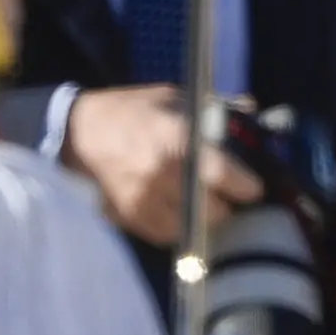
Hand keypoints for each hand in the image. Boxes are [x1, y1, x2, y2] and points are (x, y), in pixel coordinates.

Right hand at [61, 83, 261, 248]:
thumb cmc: (134, 110)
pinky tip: (186, 214)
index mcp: (176, 139)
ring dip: (206, 222)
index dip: (246, 186)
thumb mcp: (174, 98)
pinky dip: (182, 229)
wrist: (80, 133)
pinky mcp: (129, 219)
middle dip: (229, 207)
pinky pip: (167, 236)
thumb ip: (217, 108)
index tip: (255, 188)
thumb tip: (254, 110)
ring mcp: (143, 201)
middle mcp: (161, 175)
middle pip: (212, 211)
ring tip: (212, 208)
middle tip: (234, 199)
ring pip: (192, 230)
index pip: (222, 175)